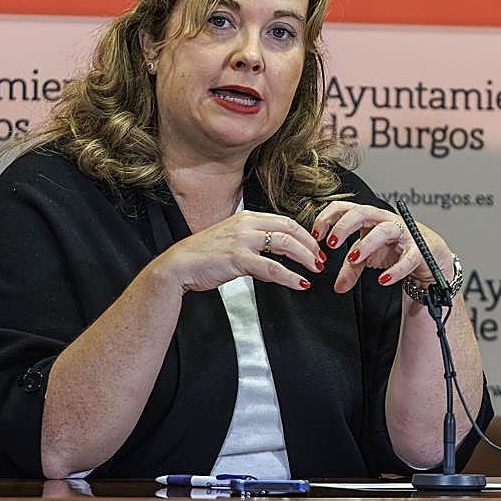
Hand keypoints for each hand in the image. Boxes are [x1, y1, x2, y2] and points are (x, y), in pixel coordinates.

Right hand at [150, 211, 323, 292]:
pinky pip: (272, 268)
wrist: (179, 265)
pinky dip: (290, 277)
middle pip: (290, 230)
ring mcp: (242, 240)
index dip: (304, 234)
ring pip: (285, 245)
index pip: (285, 221)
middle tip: (321, 259)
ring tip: (315, 269)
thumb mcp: (232, 240)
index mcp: (247, 217)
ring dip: (305, 258)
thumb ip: (254, 244)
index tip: (315, 247)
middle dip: (310, 245)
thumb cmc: (204, 255)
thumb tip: (276, 259)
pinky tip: (299, 283)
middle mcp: (247, 224)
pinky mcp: (238, 258)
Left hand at [313, 202, 453, 294]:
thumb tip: (337, 286)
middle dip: (344, 225)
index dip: (328, 217)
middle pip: (363, 212)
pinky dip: (395, 270)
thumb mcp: (369, 257)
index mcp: (369, 219)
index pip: (345, 207)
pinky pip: (407, 258)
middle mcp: (385, 221)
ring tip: (354, 258)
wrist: (430, 254)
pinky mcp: (418, 250)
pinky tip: (383, 280)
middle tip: (331, 243)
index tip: (316, 235)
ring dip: (367, 243)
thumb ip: (351, 269)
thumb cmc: (397, 248)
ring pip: (385, 230)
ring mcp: (403, 233)